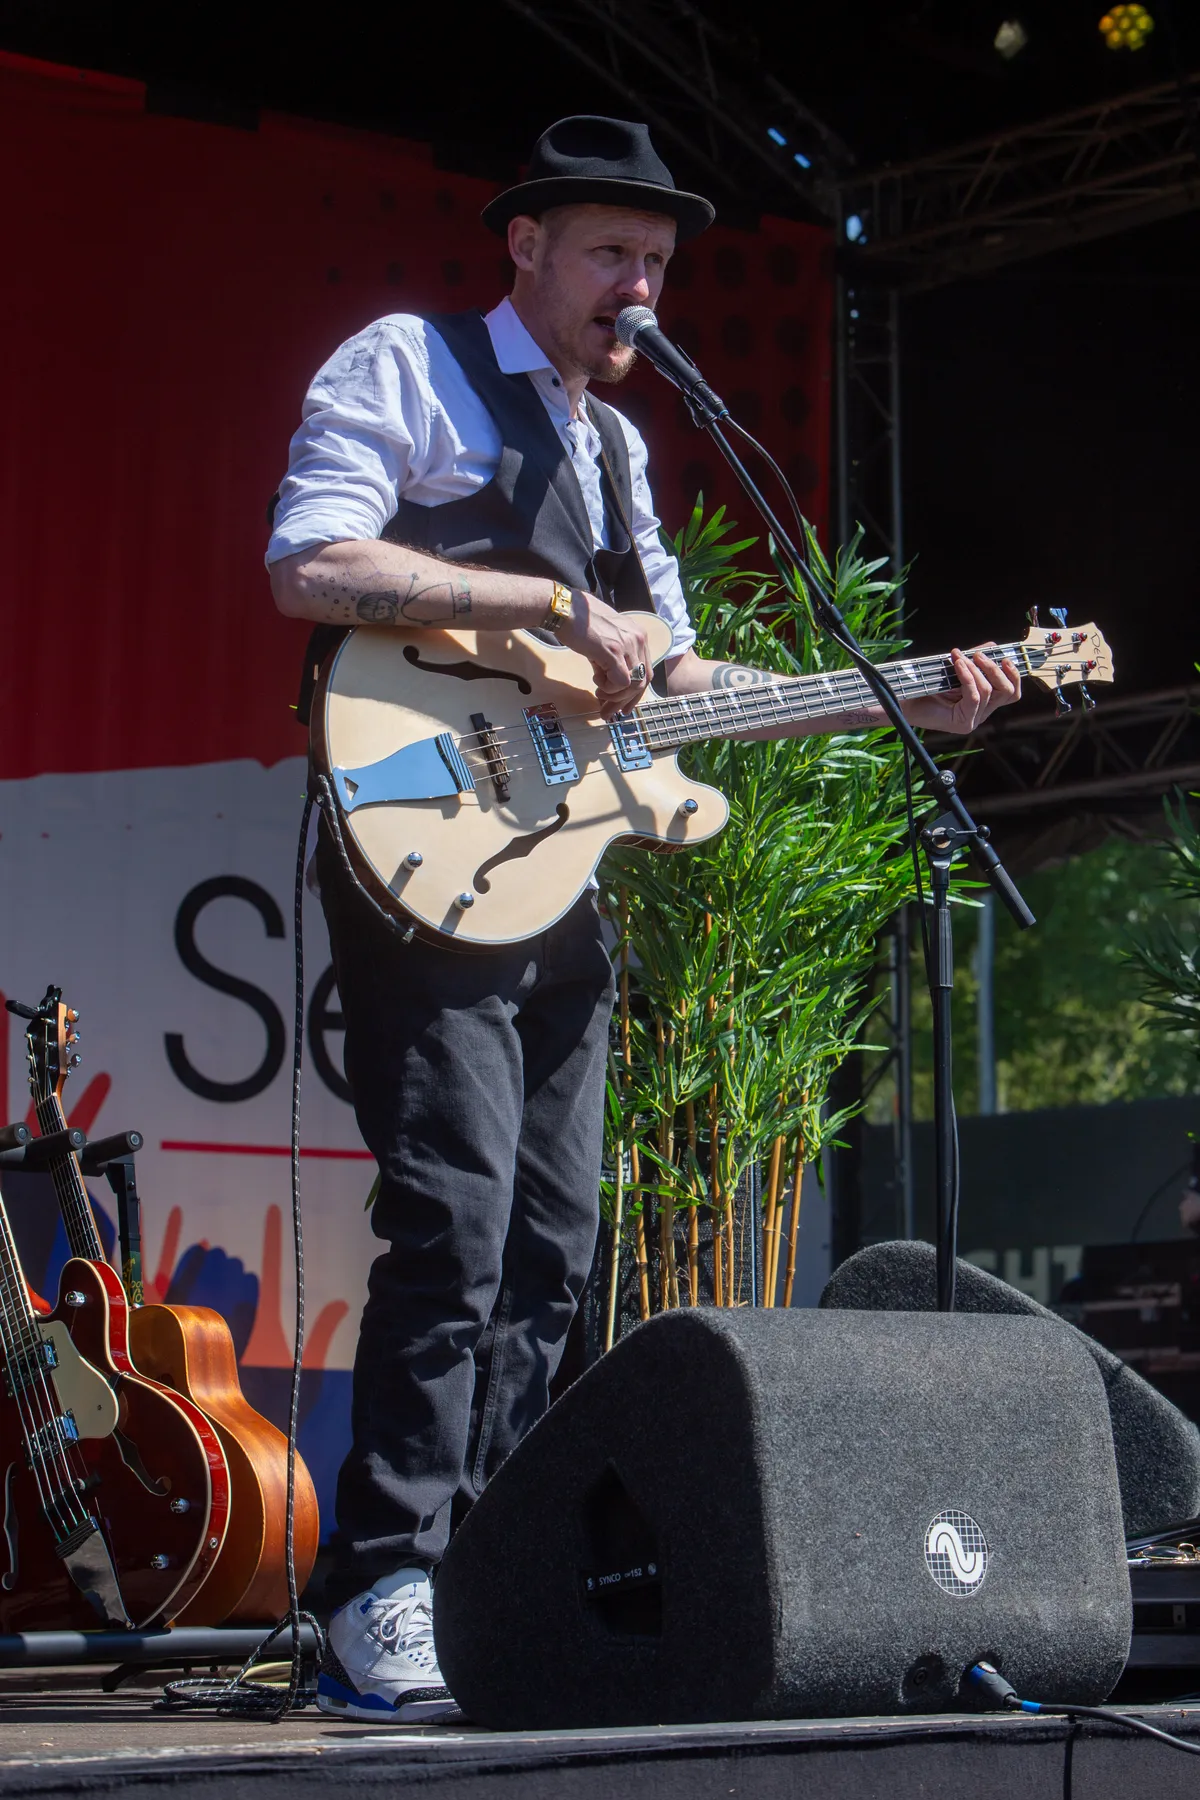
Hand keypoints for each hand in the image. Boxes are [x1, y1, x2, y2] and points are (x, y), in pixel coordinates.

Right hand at [554, 589, 651, 718]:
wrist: (564, 609)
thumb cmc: (579, 621)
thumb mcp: (605, 638)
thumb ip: (613, 657)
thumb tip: (610, 680)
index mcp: (638, 635)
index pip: (645, 671)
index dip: (635, 693)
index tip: (623, 706)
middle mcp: (638, 640)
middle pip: (643, 680)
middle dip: (626, 700)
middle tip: (610, 711)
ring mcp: (628, 645)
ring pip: (634, 685)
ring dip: (615, 696)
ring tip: (599, 693)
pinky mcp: (614, 652)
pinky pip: (621, 682)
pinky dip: (609, 688)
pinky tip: (596, 681)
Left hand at [902, 645, 1020, 734]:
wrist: (903, 700)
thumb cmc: (926, 685)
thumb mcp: (956, 668)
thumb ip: (975, 659)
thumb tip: (993, 646)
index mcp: (984, 702)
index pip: (1011, 692)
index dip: (1014, 674)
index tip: (1006, 657)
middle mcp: (982, 713)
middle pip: (1007, 692)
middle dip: (995, 669)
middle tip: (978, 654)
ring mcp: (974, 720)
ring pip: (990, 691)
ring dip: (977, 669)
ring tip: (960, 657)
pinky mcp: (963, 723)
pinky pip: (974, 696)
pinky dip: (967, 677)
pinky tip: (957, 665)